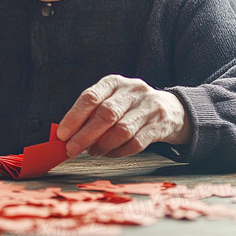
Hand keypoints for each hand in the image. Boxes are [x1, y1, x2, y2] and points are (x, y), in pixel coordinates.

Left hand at [56, 75, 191, 157]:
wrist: (172, 110)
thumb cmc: (130, 107)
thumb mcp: (111, 100)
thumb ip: (91, 114)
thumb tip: (66, 135)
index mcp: (114, 82)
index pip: (90, 97)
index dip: (74, 117)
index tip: (62, 134)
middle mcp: (132, 91)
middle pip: (106, 114)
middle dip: (85, 135)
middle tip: (72, 149)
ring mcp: (148, 107)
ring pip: (122, 130)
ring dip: (103, 145)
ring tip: (92, 152)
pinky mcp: (159, 125)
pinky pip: (136, 143)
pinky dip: (119, 151)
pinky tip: (110, 153)